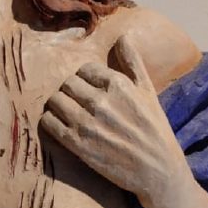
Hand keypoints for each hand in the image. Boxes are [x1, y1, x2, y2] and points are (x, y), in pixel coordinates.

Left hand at [40, 33, 192, 207]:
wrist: (158, 171)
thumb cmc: (155, 129)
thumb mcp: (148, 91)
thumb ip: (133, 62)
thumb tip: (123, 36)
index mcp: (118, 84)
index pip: (84, 69)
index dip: (86, 80)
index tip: (91, 91)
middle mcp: (101, 101)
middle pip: (67, 84)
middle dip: (71, 92)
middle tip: (79, 103)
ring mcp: (87, 124)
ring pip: (55, 101)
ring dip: (59, 106)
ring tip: (69, 114)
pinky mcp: (78, 145)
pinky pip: (49, 123)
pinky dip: (51, 122)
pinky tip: (61, 126)